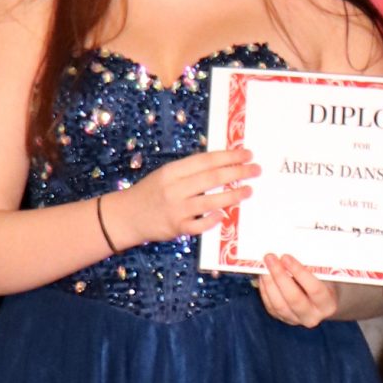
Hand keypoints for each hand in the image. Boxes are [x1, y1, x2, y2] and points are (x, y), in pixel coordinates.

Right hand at [106, 148, 257, 246]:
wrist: (127, 216)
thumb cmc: (151, 193)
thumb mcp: (166, 175)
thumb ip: (190, 171)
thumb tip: (221, 164)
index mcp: (172, 171)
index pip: (206, 161)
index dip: (229, 156)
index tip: (247, 154)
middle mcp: (174, 189)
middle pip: (212, 178)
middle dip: (238, 172)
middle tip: (256, 169)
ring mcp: (176, 210)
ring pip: (211, 202)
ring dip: (233, 195)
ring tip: (249, 190)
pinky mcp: (177, 229)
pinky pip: (201, 225)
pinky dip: (214, 220)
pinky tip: (225, 214)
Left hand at [258, 254, 339, 327]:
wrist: (321, 300)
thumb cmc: (323, 282)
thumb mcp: (323, 274)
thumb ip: (310, 267)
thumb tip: (287, 256)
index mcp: (328, 304)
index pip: (314, 289)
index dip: (299, 272)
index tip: (286, 257)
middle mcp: (312, 316)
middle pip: (294, 298)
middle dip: (280, 276)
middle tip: (270, 258)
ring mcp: (296, 320)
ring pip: (279, 305)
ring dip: (269, 283)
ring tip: (264, 266)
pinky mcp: (283, 318)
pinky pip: (271, 306)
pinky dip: (265, 290)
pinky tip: (263, 276)